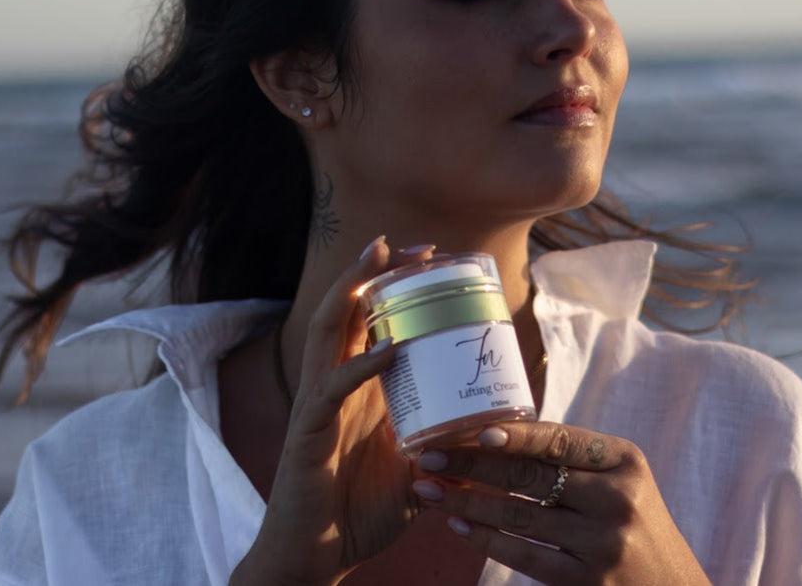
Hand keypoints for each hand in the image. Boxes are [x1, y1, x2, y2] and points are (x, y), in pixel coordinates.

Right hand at [232, 237, 432, 585]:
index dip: (393, 284)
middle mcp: (335, 386)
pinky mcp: (308, 436)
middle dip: (373, 271)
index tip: (431, 256)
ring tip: (381, 259)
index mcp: (357, 388)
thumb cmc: (361, 512)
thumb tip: (492, 429)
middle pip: (346, 310)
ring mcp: (318, 406)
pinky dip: (360, 367)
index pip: (369, 318)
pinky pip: (332, 391)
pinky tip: (387, 350)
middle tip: (412, 246)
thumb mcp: (417, 469)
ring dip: (353, 292)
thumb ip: (446, 444)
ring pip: (328, 332)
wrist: (318, 557)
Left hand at [412, 422, 711, 585]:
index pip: (559, 440)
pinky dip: (486, 539)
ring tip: (428, 491)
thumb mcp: (622, 481)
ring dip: (466, 502)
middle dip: (472, 465)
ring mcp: (601, 542)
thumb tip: (498, 435)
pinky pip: (523, 555)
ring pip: (519, 515)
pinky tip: (459, 526)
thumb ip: (576, 460)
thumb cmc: (634, 524)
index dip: (514, 435)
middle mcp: (616, 498)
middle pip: (531, 476)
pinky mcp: (586, 581)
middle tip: (430, 456)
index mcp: (624, 461)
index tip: (472, 432)